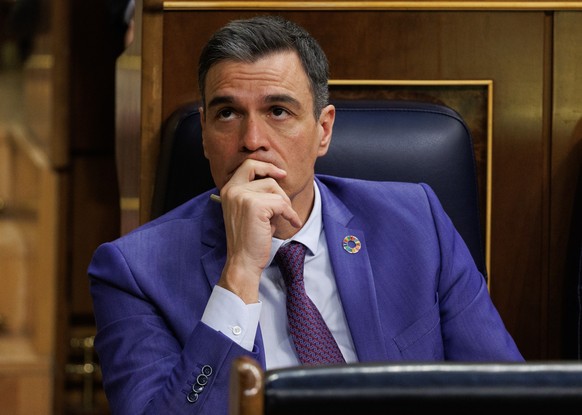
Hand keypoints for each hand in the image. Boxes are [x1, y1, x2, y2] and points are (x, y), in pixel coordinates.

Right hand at [217, 159, 301, 302]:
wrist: (243, 261)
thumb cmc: (249, 240)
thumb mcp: (249, 212)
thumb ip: (257, 195)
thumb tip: (277, 182)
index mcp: (229, 190)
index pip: (247, 165)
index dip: (265, 166)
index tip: (279, 173)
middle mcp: (233, 190)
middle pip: (262, 172)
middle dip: (278, 182)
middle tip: (287, 194)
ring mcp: (242, 196)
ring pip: (274, 189)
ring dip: (284, 204)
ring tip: (282, 218)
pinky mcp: (255, 205)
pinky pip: (281, 203)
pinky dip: (290, 214)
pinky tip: (292, 223)